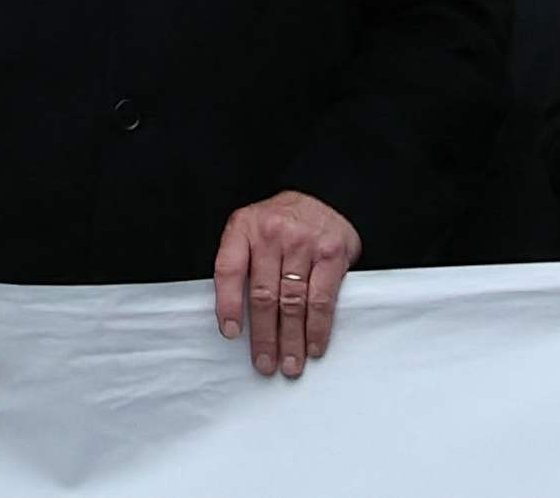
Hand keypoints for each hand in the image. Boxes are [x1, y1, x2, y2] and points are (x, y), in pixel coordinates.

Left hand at [209, 188, 360, 379]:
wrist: (326, 194)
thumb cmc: (282, 222)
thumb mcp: (252, 228)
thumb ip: (242, 262)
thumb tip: (235, 317)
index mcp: (243, 227)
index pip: (228, 269)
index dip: (227, 304)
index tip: (230, 334)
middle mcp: (272, 233)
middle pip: (263, 294)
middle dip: (264, 336)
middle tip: (265, 364)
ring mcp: (303, 243)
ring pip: (292, 302)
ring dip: (291, 340)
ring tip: (290, 364)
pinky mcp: (331, 253)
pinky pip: (322, 299)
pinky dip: (317, 328)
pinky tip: (314, 346)